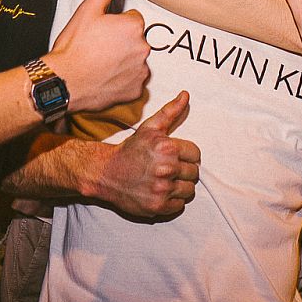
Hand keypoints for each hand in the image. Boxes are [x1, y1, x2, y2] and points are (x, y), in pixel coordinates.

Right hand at [47, 0, 149, 111]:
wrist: (64, 81)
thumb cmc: (74, 46)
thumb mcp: (88, 10)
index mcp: (134, 27)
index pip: (133, 20)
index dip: (116, 25)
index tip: (101, 32)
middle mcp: (143, 48)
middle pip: (136, 40)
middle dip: (122, 42)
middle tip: (99, 48)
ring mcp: (141, 71)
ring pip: (136, 60)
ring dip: (124, 61)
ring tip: (101, 63)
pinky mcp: (136, 90)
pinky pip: (134, 81)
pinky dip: (124, 80)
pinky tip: (106, 77)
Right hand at [85, 90, 199, 219]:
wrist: (106, 173)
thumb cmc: (130, 150)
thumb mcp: (149, 128)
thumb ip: (170, 112)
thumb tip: (186, 95)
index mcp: (167, 147)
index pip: (196, 154)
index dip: (187, 155)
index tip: (175, 157)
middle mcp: (166, 168)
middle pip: (194, 173)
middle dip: (183, 171)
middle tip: (168, 170)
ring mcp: (162, 189)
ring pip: (189, 190)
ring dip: (180, 187)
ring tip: (165, 181)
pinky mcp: (157, 206)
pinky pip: (180, 206)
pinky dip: (173, 201)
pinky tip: (161, 193)